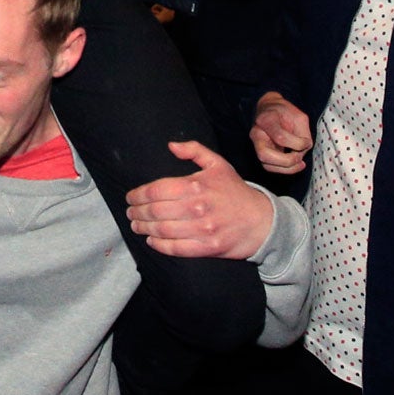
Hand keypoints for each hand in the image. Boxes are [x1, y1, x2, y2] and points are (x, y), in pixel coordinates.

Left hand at [126, 141, 276, 258]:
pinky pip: (177, 248)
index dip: (138, 195)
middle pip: (155, 211)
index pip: (156, 190)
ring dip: (144, 228)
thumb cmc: (236, 191)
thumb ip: (194, 150)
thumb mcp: (218, 164)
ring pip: (162, 230)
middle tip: (130, 212)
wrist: (263, 221)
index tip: (130, 197)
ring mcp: (203, 230)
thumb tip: (171, 146)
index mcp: (196, 185)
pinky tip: (151, 240)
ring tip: (136, 225)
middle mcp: (197, 208)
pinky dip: (160, 245)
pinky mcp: (209, 248)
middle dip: (137, 212)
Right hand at [250, 93, 312, 176]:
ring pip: (267, 166)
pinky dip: (285, 170)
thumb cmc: (285, 112)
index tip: (306, 142)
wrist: (271, 110)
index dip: (297, 143)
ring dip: (287, 168)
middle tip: (300, 156)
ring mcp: (257, 145)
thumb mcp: (298, 116)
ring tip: (300, 163)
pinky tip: (296, 164)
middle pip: (264, 155)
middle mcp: (257, 134)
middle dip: (287, 160)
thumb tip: (305, 148)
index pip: (279, 137)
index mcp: (265, 120)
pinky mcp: (262, 154)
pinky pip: (271, 168)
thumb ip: (303, 132)